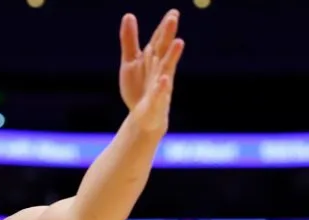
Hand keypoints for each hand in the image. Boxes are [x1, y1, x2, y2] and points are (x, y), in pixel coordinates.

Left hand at [118, 10, 184, 133]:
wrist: (143, 118)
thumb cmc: (139, 88)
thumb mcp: (130, 62)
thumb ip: (130, 40)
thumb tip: (129, 15)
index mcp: (153, 58)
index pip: (158, 39)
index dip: (164, 26)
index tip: (173, 11)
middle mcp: (159, 69)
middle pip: (163, 49)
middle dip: (168, 34)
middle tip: (174, 17)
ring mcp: (160, 85)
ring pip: (166, 68)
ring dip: (172, 56)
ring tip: (179, 42)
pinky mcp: (156, 101)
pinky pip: (160, 94)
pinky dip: (162, 87)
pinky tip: (164, 79)